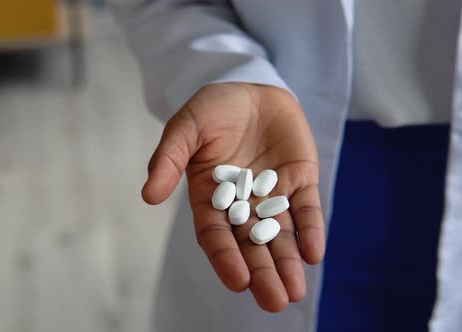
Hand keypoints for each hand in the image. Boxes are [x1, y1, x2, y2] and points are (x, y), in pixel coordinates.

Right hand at [142, 83, 324, 311]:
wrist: (249, 88)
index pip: (216, 235)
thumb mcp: (185, 127)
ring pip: (280, 235)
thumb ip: (169, 159)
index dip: (226, 257)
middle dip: (262, 273)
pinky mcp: (300, 182)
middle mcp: (241, 204)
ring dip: (288, 263)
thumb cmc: (212, 109)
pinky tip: (313, 253)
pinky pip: (306, 210)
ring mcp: (272, 195)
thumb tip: (148, 195)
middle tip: (275, 301)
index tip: (238, 281)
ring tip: (295, 291)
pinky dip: (310, 230)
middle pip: (251, 245)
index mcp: (210, 198)